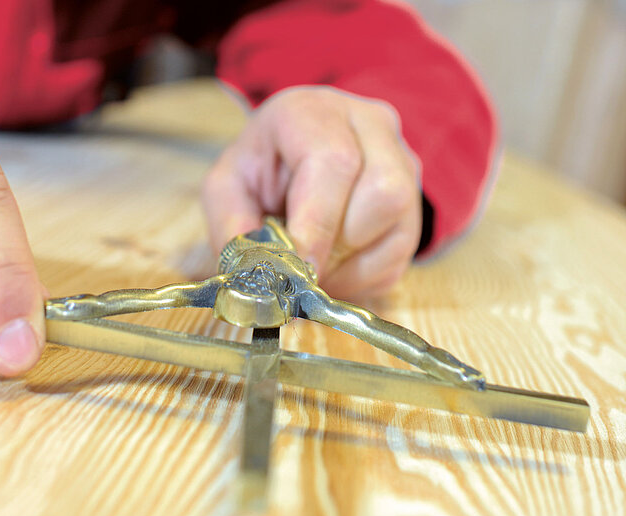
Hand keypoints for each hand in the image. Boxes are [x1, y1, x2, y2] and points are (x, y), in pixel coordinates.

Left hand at [202, 86, 421, 299]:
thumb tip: (256, 274)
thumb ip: (232, 225)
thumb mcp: (228, 187)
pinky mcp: (415, 199)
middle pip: (382, 191)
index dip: (318, 223)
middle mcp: (369, 125)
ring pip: (400, 220)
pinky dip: (366, 275)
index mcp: (313, 112)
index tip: (297, 267)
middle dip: (338, 247)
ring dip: (354, 263)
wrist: (296, 157)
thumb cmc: (261, 169)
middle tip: (303, 271)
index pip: (333, 162)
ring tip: (316, 269)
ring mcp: (402, 159)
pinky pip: (404, 251)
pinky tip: (336, 269)